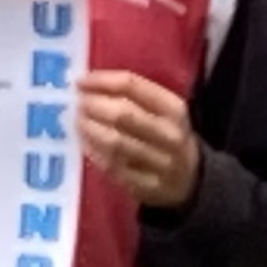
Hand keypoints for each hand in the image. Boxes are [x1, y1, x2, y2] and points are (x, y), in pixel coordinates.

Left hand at [77, 69, 200, 208]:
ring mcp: (159, 162)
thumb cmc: (164, 136)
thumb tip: (87, 84)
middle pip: (123, 114)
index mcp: (174, 109)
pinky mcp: (146, 185)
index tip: (80, 82)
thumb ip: (132, 96)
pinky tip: (84, 143)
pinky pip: (112, 166)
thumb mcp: (162, 112)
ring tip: (77, 122)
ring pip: (115, 142)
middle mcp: (170, 134)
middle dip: (93, 106)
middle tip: (77, 104)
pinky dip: (94, 152)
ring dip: (89, 129)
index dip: (101, 81)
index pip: (133, 86)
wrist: (189, 180)